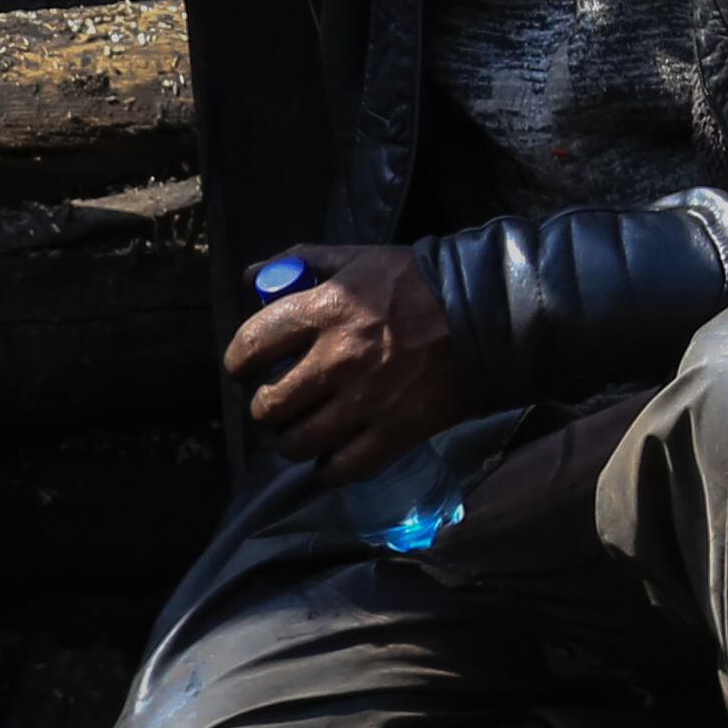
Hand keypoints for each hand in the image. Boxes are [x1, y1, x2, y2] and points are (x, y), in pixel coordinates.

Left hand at [227, 241, 467, 477]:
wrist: (489, 315)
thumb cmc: (418, 284)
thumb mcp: (359, 258)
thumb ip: (303, 263)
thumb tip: (252, 277)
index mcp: (323, 312)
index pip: (251, 344)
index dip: (237, 362)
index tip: (243, 369)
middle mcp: (337, 360)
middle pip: (270, 404)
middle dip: (264, 408)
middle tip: (274, 404)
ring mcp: (366, 401)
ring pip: (299, 441)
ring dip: (290, 441)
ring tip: (298, 432)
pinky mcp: (396, 432)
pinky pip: (343, 467)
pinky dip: (328, 469)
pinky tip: (328, 459)